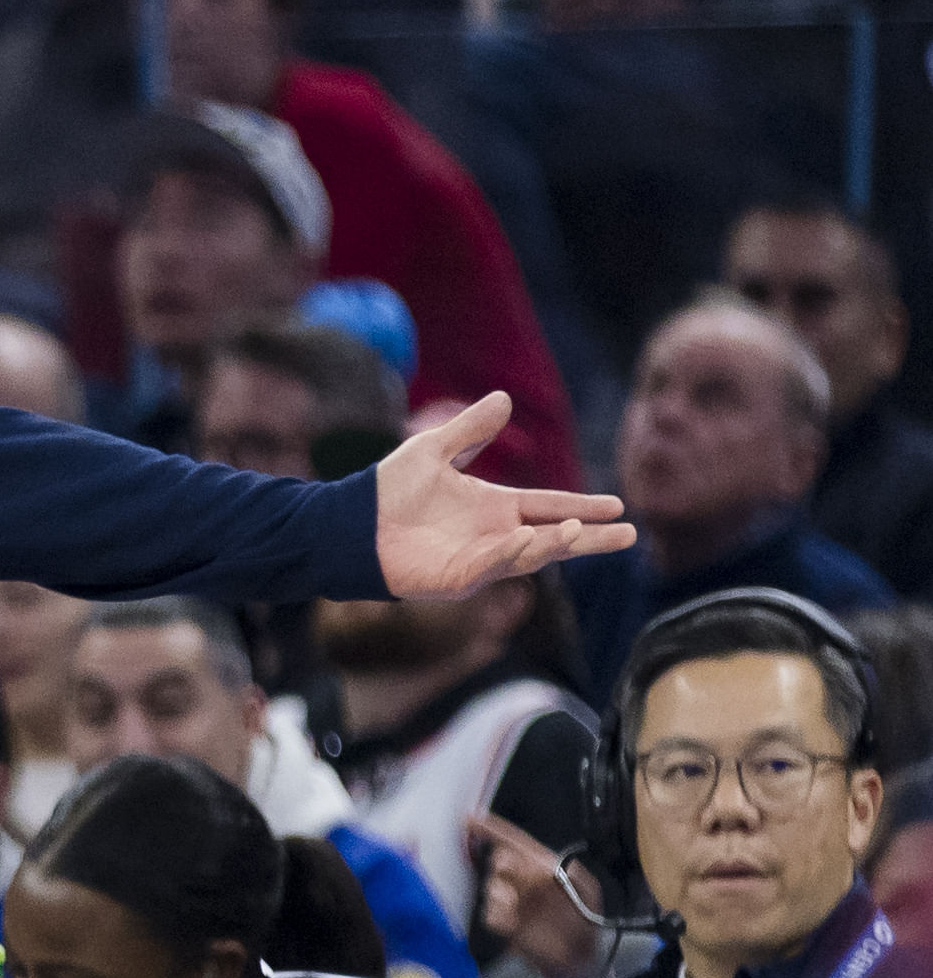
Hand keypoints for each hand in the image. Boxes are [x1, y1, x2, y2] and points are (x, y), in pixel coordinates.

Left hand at [372, 392, 631, 597]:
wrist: (348, 523)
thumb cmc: (388, 491)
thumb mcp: (433, 450)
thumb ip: (470, 430)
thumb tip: (504, 398)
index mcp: (495, 507)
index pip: (549, 506)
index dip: (582, 507)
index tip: (618, 506)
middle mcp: (494, 535)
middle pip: (554, 537)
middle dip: (591, 538)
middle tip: (630, 535)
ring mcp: (478, 560)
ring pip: (528, 555)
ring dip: (554, 544)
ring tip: (581, 531)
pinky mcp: (455, 579)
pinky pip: (489, 568)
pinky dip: (509, 555)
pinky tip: (527, 541)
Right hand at [468, 811, 605, 977]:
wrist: (580, 958)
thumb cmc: (586, 921)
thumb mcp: (587, 889)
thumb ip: (569, 869)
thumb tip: (542, 861)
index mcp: (542, 867)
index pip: (514, 842)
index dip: (493, 830)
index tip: (472, 820)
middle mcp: (523, 880)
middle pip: (500, 860)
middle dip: (507, 866)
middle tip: (525, 880)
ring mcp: (512, 901)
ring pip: (492, 886)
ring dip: (506, 894)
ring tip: (522, 905)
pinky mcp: (505, 923)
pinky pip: (491, 913)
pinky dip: (500, 915)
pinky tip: (515, 920)